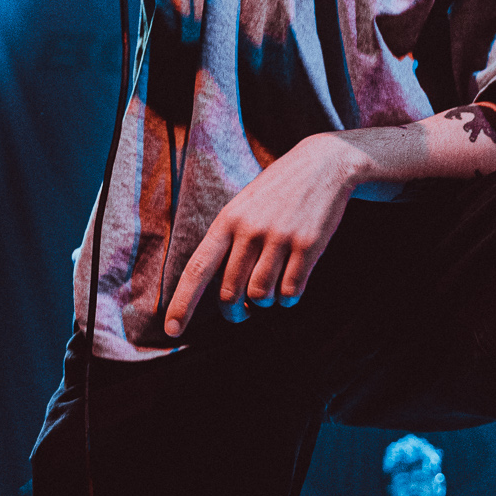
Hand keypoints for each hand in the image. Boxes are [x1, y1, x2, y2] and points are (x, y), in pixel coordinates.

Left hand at [163, 133, 356, 337]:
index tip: (172, 330)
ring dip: (265, 303)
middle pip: (229, 293)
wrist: (322, 165)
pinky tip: (291, 286)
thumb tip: (221, 293)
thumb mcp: (243, 207)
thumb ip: (229, 243)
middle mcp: (249, 230)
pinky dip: (288, 299)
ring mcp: (279, 237)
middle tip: (243, 312)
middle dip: (235, 312)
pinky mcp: (308, 245)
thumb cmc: (277, 192)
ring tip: (272, 289)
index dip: (183, 303)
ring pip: (260, 296)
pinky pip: (291, 291)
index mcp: (227, 221)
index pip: (197, 270)